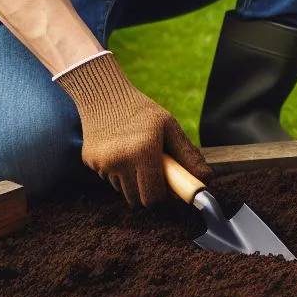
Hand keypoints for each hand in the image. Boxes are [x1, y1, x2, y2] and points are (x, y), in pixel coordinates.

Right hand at [56, 53, 211, 206]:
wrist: (105, 96)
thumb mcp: (170, 128)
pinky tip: (121, 152)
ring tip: (137, 156)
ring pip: (123, 191)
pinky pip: (109, 179)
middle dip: (150, 191)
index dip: (164, 196)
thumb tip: (207, 180)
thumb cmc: (144, 112)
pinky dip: (118, 173)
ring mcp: (102, 163)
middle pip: (138, 200)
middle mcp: (120, 160)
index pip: (154, 197)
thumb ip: (188, 155)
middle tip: (156, 171)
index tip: (170, 188)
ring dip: (134, 182)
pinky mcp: (89, 163)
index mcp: (144, 150)